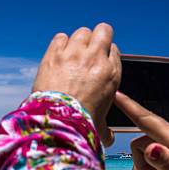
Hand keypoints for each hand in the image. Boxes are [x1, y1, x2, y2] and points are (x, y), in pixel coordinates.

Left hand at [32, 23, 120, 146]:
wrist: (56, 121)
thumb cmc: (79, 124)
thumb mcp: (100, 126)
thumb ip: (106, 129)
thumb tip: (108, 138)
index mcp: (112, 74)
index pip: (114, 50)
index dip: (105, 54)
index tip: (96, 63)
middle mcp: (96, 59)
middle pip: (103, 31)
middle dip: (96, 38)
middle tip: (86, 51)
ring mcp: (75, 54)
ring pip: (82, 32)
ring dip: (77, 41)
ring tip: (70, 54)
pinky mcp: (54, 54)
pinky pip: (60, 37)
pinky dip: (59, 44)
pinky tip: (57, 55)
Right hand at [115, 91, 168, 169]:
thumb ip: (167, 162)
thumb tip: (149, 148)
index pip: (147, 120)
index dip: (129, 108)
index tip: (116, 95)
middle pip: (143, 139)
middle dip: (142, 160)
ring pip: (151, 144)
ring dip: (151, 163)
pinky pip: (162, 146)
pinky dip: (159, 160)